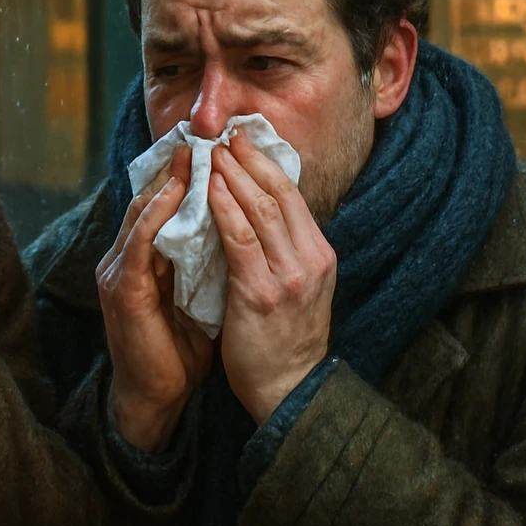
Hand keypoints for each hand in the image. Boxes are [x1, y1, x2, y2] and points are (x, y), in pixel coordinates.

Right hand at [98, 147, 214, 451]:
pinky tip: (175, 195)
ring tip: (192, 154)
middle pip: (150, 199)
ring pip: (142, 213)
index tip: (218, 148)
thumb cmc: (180, 348)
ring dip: (167, 182)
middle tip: (206, 136)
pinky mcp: (122, 290)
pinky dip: (156, 215)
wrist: (157, 396)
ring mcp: (118, 272)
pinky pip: (139, 243)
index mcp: (145, 257)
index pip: (164, 204)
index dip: (187, 175)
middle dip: (177, 168)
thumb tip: (243, 228)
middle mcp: (125, 257)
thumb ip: (209, 260)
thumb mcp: (201, 293)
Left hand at [209, 131, 336, 423]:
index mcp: (319, 255)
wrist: (288, 390)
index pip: (292, 195)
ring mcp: (287, 276)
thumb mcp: (300, 287)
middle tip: (223, 135)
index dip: (266, 163)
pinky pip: (239, 239)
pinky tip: (206, 189)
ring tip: (209, 152)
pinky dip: (222, 208)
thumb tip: (261, 210)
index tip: (243, 140)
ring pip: (259, 208)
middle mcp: (310, 260)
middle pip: (278, 193)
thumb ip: (285, 250)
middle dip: (248, 160)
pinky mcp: (260, 292)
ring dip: (231, 175)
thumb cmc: (285, 339)